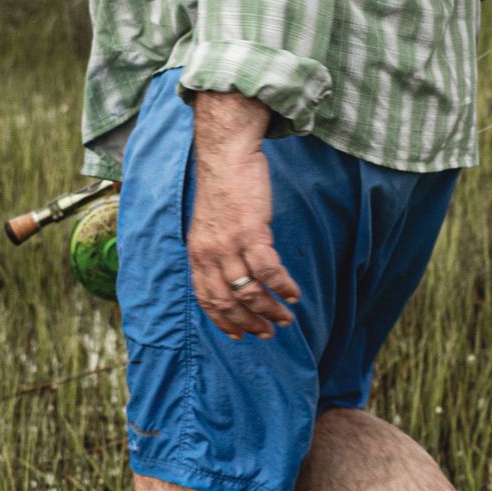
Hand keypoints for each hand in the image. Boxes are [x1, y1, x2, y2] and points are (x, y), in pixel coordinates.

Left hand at [188, 94, 299, 339]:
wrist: (226, 155)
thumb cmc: (223, 187)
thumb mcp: (209, 225)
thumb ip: (216, 251)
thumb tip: (233, 274)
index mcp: (197, 254)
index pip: (206, 299)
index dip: (223, 321)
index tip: (239, 335)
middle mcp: (209, 254)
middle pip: (228, 301)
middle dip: (249, 323)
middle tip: (269, 332)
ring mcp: (229, 244)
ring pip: (250, 291)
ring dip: (270, 310)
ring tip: (286, 318)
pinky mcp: (251, 231)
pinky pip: (269, 270)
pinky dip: (283, 286)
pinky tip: (294, 294)